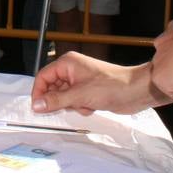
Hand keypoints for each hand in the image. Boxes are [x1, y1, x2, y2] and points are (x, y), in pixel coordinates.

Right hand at [30, 51, 154, 116]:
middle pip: (53, 88)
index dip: (39, 93)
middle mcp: (71, 70)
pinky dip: (80, 107)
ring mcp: (80, 81)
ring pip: (64, 97)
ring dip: (72, 105)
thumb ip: (56, 101)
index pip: (43, 77)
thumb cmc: (110, 87)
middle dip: (60, 101)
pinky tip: (92, 107)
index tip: (39, 109)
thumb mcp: (79, 95)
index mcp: (67, 63)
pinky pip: (75, 101)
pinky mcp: (88, 91)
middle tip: (70, 106)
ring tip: (85, 105)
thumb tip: (35, 105)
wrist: (136, 91)